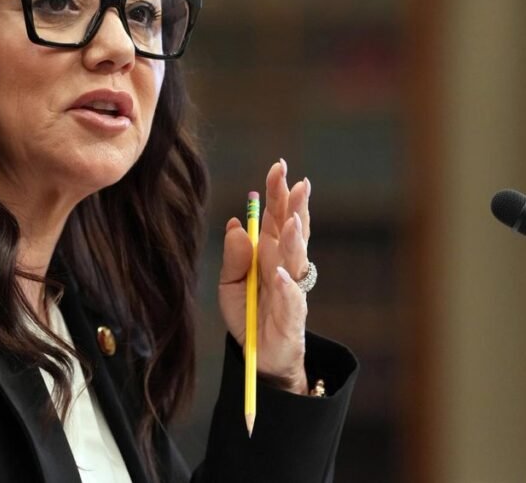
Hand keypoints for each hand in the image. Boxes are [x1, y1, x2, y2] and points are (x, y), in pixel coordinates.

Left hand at [219, 159, 311, 394]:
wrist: (260, 358)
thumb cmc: (248, 315)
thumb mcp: (230, 284)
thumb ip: (232, 257)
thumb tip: (236, 225)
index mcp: (270, 252)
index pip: (276, 216)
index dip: (278, 193)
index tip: (279, 167)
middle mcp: (284, 265)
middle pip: (292, 230)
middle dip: (293, 206)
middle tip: (295, 181)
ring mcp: (291, 289)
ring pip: (296, 259)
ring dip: (295, 240)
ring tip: (292, 220)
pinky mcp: (292, 317)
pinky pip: (291, 299)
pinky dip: (286, 286)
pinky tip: (281, 273)